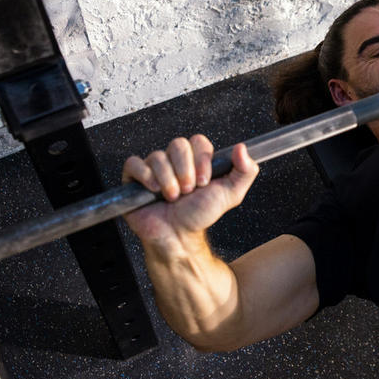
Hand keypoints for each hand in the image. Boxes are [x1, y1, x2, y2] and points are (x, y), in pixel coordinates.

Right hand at [121, 135, 258, 245]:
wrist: (178, 237)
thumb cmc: (200, 215)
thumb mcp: (230, 194)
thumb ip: (245, 171)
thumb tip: (242, 148)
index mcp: (196, 159)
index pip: (198, 141)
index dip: (201, 160)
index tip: (204, 182)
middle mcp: (174, 160)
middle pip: (177, 144)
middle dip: (185, 171)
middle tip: (188, 191)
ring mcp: (153, 168)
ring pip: (157, 156)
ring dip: (168, 181)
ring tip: (172, 198)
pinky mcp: (134, 178)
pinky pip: (134, 163)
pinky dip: (145, 176)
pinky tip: (154, 191)